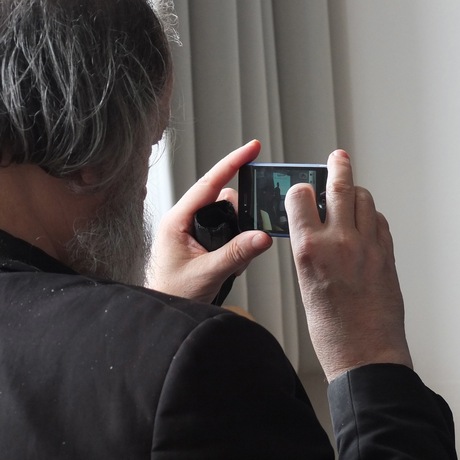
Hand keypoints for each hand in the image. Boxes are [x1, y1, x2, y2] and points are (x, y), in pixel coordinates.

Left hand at [149, 140, 271, 302]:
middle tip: (247, 238)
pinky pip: (222, 230)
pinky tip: (230, 263)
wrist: (162, 311)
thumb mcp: (207, 273)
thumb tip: (262, 236)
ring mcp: (189, 229)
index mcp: (177, 220)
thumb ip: (236, 254)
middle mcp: (183, 219)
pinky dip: (233, 243)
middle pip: (221, 199)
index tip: (252, 148)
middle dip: (239, 216)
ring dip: (236, 235)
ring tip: (232, 262)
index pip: (209, 183)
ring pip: (224, 216)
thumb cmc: (172, 293)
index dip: (232, 163)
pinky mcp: (196, 240)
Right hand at [285, 150, 412, 381]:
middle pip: (340, 187)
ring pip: (364, 199)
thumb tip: (309, 228)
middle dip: (337, 166)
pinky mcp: (387, 254)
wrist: (366, 354)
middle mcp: (340, 240)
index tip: (299, 189)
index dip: (298, 190)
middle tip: (337, 157)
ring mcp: (368, 245)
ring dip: (354, 192)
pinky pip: (379, 220)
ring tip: (348, 193)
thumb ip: (307, 249)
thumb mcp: (304, 283)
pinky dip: (370, 214)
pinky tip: (363, 221)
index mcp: (310, 249)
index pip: (300, 197)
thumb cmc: (330, 329)